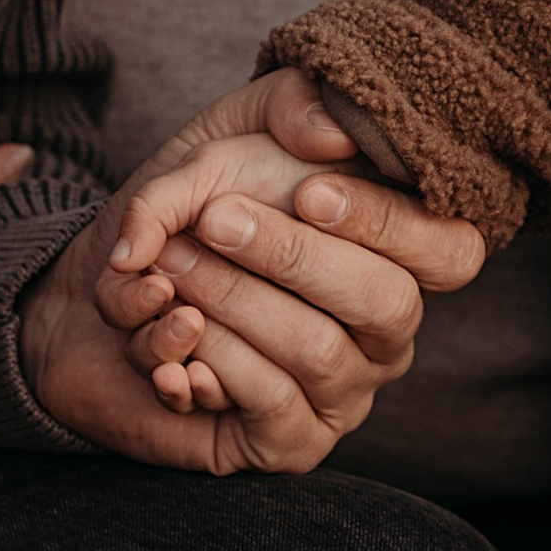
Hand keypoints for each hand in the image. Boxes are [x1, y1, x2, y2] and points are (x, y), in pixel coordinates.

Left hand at [21, 71, 483, 471]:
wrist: (100, 289)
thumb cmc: (191, 210)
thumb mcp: (234, 131)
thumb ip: (289, 106)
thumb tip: (332, 132)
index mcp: (401, 256)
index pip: (450, 251)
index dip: (388, 222)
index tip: (308, 190)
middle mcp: (386, 332)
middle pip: (387, 304)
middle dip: (292, 256)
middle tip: (211, 222)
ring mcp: (345, 393)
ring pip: (318, 354)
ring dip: (233, 301)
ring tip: (168, 268)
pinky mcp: (291, 444)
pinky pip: (272, 411)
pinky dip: (213, 365)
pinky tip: (172, 335)